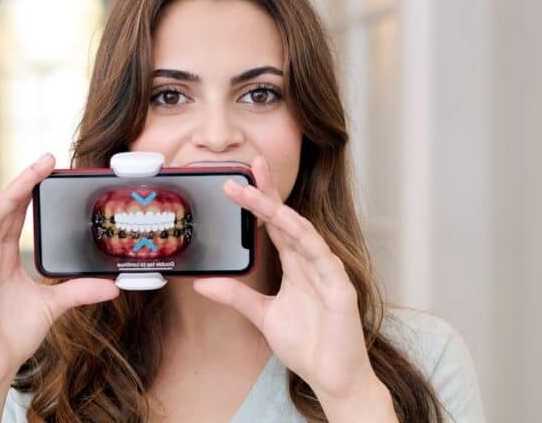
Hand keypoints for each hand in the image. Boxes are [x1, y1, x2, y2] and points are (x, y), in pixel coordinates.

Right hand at [0, 153, 119, 396]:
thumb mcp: (53, 307)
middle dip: (25, 183)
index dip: (31, 190)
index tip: (51, 168)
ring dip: (7, 195)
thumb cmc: (13, 335)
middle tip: (46, 159)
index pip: (17, 215)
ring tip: (25, 173)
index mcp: (5, 258)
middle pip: (5, 211)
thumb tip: (114, 286)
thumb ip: (78, 291)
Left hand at [192, 155, 390, 414]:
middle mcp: (311, 262)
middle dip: (268, 191)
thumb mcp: (262, 315)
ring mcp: (327, 272)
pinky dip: (306, 240)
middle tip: (250, 165)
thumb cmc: (306, 344)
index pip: (275, 224)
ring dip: (278, 210)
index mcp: (295, 264)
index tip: (238, 178)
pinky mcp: (341, 289)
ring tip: (256, 192)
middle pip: (287, 218)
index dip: (260, 199)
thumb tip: (200, 283)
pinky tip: (290, 224)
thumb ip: (235, 295)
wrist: (332, 377)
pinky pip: (322, 258)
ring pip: (302, 232)